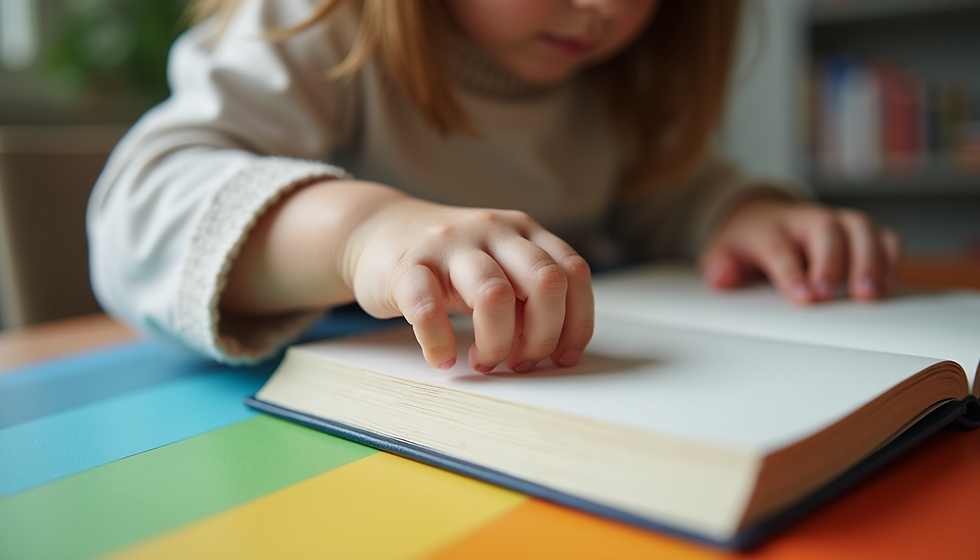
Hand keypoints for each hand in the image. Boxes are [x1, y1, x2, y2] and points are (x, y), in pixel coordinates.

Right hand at [344, 197, 593, 372]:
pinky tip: (442, 358)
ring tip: (483, 362)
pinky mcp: (406, 265)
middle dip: (542, 336)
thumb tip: (553, 347)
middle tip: (520, 363)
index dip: (576, 323)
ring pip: (494, 294)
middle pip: (545, 282)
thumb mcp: (497, 264)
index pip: (573, 273)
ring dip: (496, 344)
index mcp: (522, 231)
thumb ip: (528, 294)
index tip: (561, 357)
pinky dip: (440, 345)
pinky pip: (428, 309)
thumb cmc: (446, 261)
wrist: (375, 230)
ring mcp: (448, 245)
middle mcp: (492, 231)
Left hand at [699, 198, 901, 302]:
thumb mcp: (721, 252)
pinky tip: (887, 282)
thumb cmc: (746, 241)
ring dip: (868, 259)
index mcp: (770, 226)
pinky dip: (890, 256)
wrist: (761, 215)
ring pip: (859, 228)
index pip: (779, 247)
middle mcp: (806, 219)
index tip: (802, 295)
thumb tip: (720, 275)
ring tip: (868, 293)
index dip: (791, 271)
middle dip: (830, 262)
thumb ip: (719, 266)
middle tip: (829, 293)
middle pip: (825, 230)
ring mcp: (836, 222)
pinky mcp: (858, 232)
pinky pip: (883, 236)